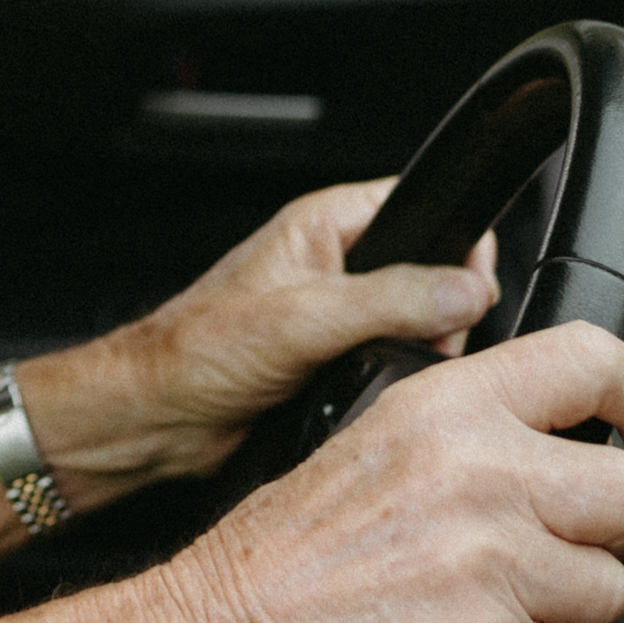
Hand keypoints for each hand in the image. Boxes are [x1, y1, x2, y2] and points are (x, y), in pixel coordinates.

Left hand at [22, 178, 498, 498]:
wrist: (155, 417)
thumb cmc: (196, 353)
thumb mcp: (304, 319)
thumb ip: (391, 300)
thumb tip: (465, 290)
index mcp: (323, 224)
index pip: (421, 205)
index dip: (457, 246)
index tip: (468, 295)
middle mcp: (332, 263)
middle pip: (429, 271)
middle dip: (444, 311)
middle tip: (432, 346)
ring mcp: (334, 313)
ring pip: (415, 322)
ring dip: (419, 351)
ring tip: (396, 372)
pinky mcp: (331, 360)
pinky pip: (389, 362)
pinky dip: (395, 379)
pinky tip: (376, 395)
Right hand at [137, 323, 623, 622]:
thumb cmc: (273, 560)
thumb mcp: (370, 442)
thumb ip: (469, 431)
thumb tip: (554, 446)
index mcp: (445, 409)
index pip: (593, 363)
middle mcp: (479, 474)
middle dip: (602, 532)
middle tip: (548, 546)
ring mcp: (492, 564)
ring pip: (607, 590)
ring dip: (559, 609)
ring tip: (481, 606)